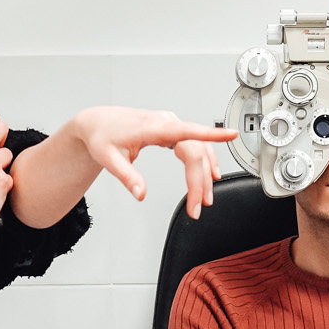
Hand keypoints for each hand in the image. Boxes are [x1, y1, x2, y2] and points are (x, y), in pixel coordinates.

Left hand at [70, 107, 236, 221]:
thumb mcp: (110, 159)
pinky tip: (209, 173)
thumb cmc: (102, 136)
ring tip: (205, 197)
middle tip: (199, 206)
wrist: (97, 122)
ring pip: (197, 148)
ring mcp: (170, 124)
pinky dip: (203, 160)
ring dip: (205, 173)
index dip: (212, 133)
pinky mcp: (170, 129)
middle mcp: (166, 122)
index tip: (232, 135)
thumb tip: (141, 194)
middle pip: (195, 150)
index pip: (188, 131)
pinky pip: (193, 144)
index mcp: (154, 127)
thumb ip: (127, 177)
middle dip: (200, 180)